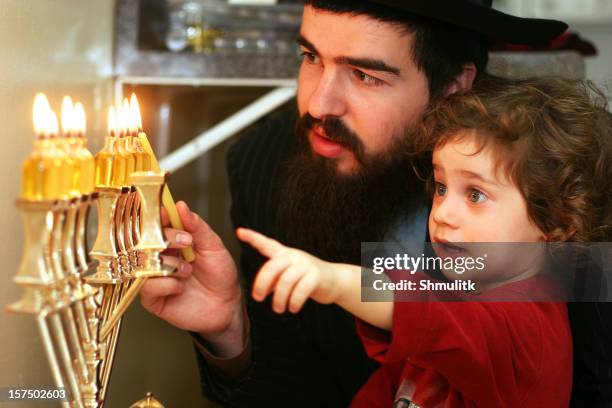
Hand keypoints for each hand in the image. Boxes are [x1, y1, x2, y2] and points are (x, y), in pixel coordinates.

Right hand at [140, 201, 243, 356]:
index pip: (156, 224)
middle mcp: (160, 257)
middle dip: (167, 238)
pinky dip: (167, 284)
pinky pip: (148, 286)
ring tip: (188, 271)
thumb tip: (181, 206)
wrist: (227, 306)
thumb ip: (197, 227)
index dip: (158, 217)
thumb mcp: (213, 247)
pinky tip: (180, 287)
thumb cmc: (220, 276)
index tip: (167, 213)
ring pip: (144, 262)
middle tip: (186, 242)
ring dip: (170, 264)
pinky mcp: (153, 298)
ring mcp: (154, 277)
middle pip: (145, 239)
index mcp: (172, 242)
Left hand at [236, 228, 345, 313]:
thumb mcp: (288, 277)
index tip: (239, 232)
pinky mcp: (316, 275)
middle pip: (271, 268)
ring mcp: (305, 264)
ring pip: (285, 282)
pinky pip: (300, 290)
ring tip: (278, 309)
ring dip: (279, 299)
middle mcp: (294, 256)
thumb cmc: (307, 280)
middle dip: (262, 284)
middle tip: (258, 298)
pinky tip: (292, 309)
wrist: (335, 281)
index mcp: (285, 254)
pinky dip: (294, 302)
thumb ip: (274, 281)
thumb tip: (261, 292)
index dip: (253, 238)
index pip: (267, 244)